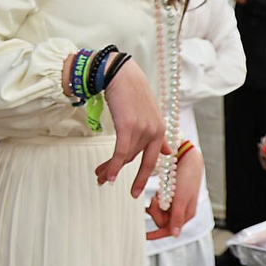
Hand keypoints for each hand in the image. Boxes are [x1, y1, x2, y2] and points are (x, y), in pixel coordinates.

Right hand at [93, 58, 165, 196]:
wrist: (120, 75)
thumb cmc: (131, 92)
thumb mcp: (150, 114)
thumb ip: (158, 135)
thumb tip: (169, 152)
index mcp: (160, 130)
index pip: (152, 160)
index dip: (142, 177)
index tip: (134, 191)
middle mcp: (154, 132)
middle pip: (135, 160)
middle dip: (123, 175)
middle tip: (111, 185)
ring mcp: (142, 130)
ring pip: (124, 157)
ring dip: (108, 168)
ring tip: (97, 175)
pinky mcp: (128, 128)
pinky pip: (120, 153)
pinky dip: (112, 166)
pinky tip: (106, 176)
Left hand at [146, 147, 203, 239]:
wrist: (186, 157)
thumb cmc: (187, 175)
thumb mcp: (181, 197)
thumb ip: (177, 216)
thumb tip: (175, 234)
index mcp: (186, 214)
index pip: (169, 230)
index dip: (156, 234)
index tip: (144, 236)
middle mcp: (181, 211)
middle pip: (161, 221)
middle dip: (156, 212)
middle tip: (156, 199)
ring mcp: (175, 203)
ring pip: (158, 212)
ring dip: (155, 205)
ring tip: (158, 194)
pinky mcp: (169, 196)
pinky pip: (158, 203)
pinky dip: (155, 199)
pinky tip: (157, 192)